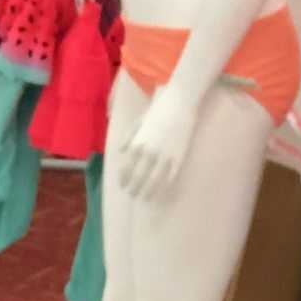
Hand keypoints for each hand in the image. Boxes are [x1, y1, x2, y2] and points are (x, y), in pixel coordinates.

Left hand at [118, 85, 199, 200]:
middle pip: (138, 178)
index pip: (126, 170)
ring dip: (148, 191)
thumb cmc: (157, 111)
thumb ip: (128, 138)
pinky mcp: (179, 156)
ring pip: (154, 181)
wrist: (180, 102)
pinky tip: (161, 191)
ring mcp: (164, 156)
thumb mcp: (137, 123)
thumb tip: (120, 151)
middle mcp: (149, 154)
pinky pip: (170, 176)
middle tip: (132, 195)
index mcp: (137, 146)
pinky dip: (164, 186)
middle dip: (134, 189)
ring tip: (144, 198)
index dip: (124, 180)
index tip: (123, 187)